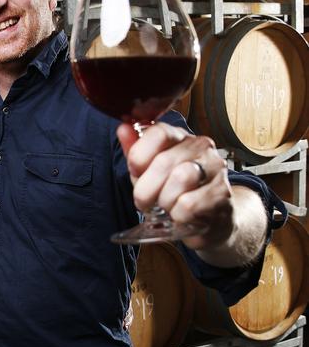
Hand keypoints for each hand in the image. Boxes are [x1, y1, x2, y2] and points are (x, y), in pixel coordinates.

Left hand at [116, 121, 235, 251]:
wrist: (209, 218)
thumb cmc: (174, 192)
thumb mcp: (148, 171)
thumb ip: (134, 150)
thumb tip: (123, 128)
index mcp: (180, 137)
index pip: (158, 133)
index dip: (139, 156)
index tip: (135, 173)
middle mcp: (202, 147)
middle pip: (165, 161)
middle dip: (146, 189)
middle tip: (144, 202)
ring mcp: (216, 169)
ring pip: (181, 179)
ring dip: (165, 201)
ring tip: (167, 207)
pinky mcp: (223, 194)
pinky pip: (189, 205)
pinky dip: (178, 216)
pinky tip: (181, 216)